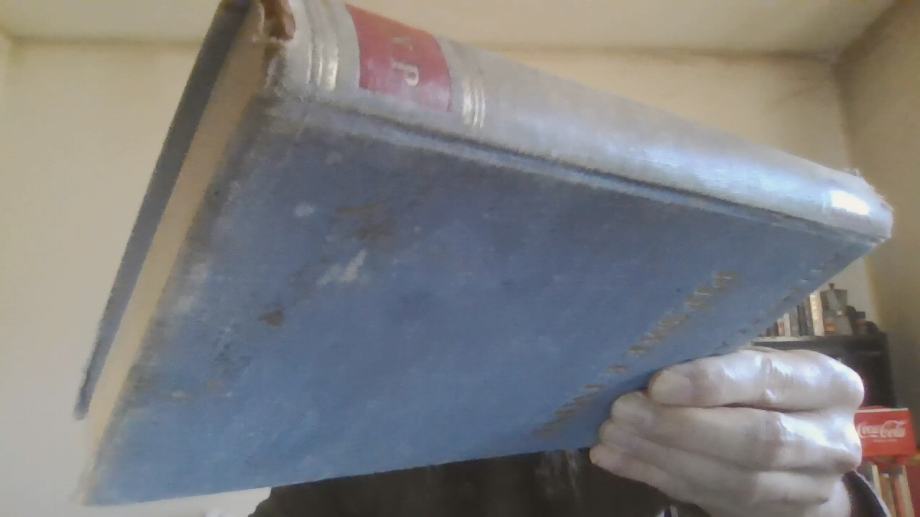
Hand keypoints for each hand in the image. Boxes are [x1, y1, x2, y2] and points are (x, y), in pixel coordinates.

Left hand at [590, 348, 863, 516]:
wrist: (807, 449)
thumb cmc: (765, 387)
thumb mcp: (755, 362)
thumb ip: (715, 360)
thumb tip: (644, 354)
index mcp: (829, 384)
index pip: (767, 380)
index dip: (711, 383)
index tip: (657, 384)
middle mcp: (831, 439)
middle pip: (755, 439)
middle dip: (679, 426)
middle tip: (622, 411)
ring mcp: (809, 485)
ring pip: (732, 477)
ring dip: (661, 456)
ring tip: (611, 435)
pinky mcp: (776, 513)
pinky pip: (709, 497)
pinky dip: (655, 476)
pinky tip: (615, 458)